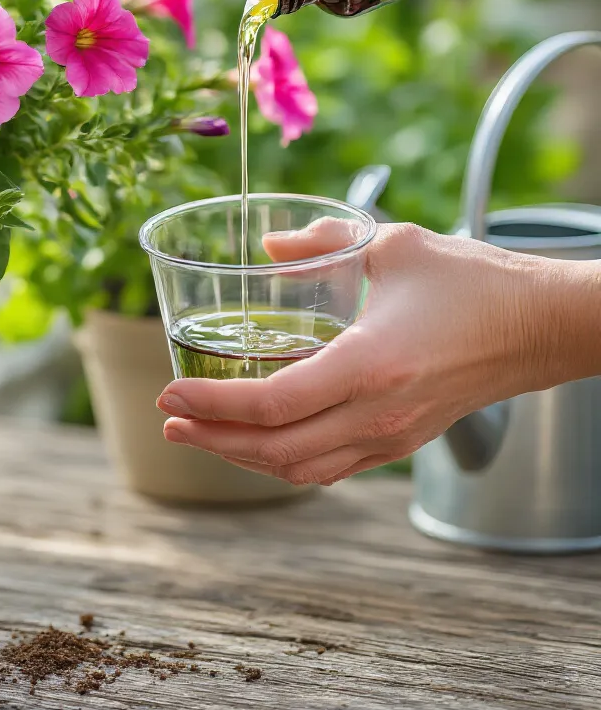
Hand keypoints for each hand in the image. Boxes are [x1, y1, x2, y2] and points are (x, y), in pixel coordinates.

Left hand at [157, 222, 599, 484]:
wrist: (540, 328)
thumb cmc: (474, 283)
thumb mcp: (393, 245)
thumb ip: (322, 241)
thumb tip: (267, 245)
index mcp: (370, 365)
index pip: (271, 403)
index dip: (211, 403)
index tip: (169, 391)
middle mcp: (377, 414)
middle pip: (274, 448)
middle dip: (212, 438)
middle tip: (170, 418)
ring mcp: (391, 437)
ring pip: (300, 468)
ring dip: (243, 456)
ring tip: (202, 434)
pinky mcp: (402, 442)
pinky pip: (330, 466)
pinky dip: (284, 460)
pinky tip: (262, 441)